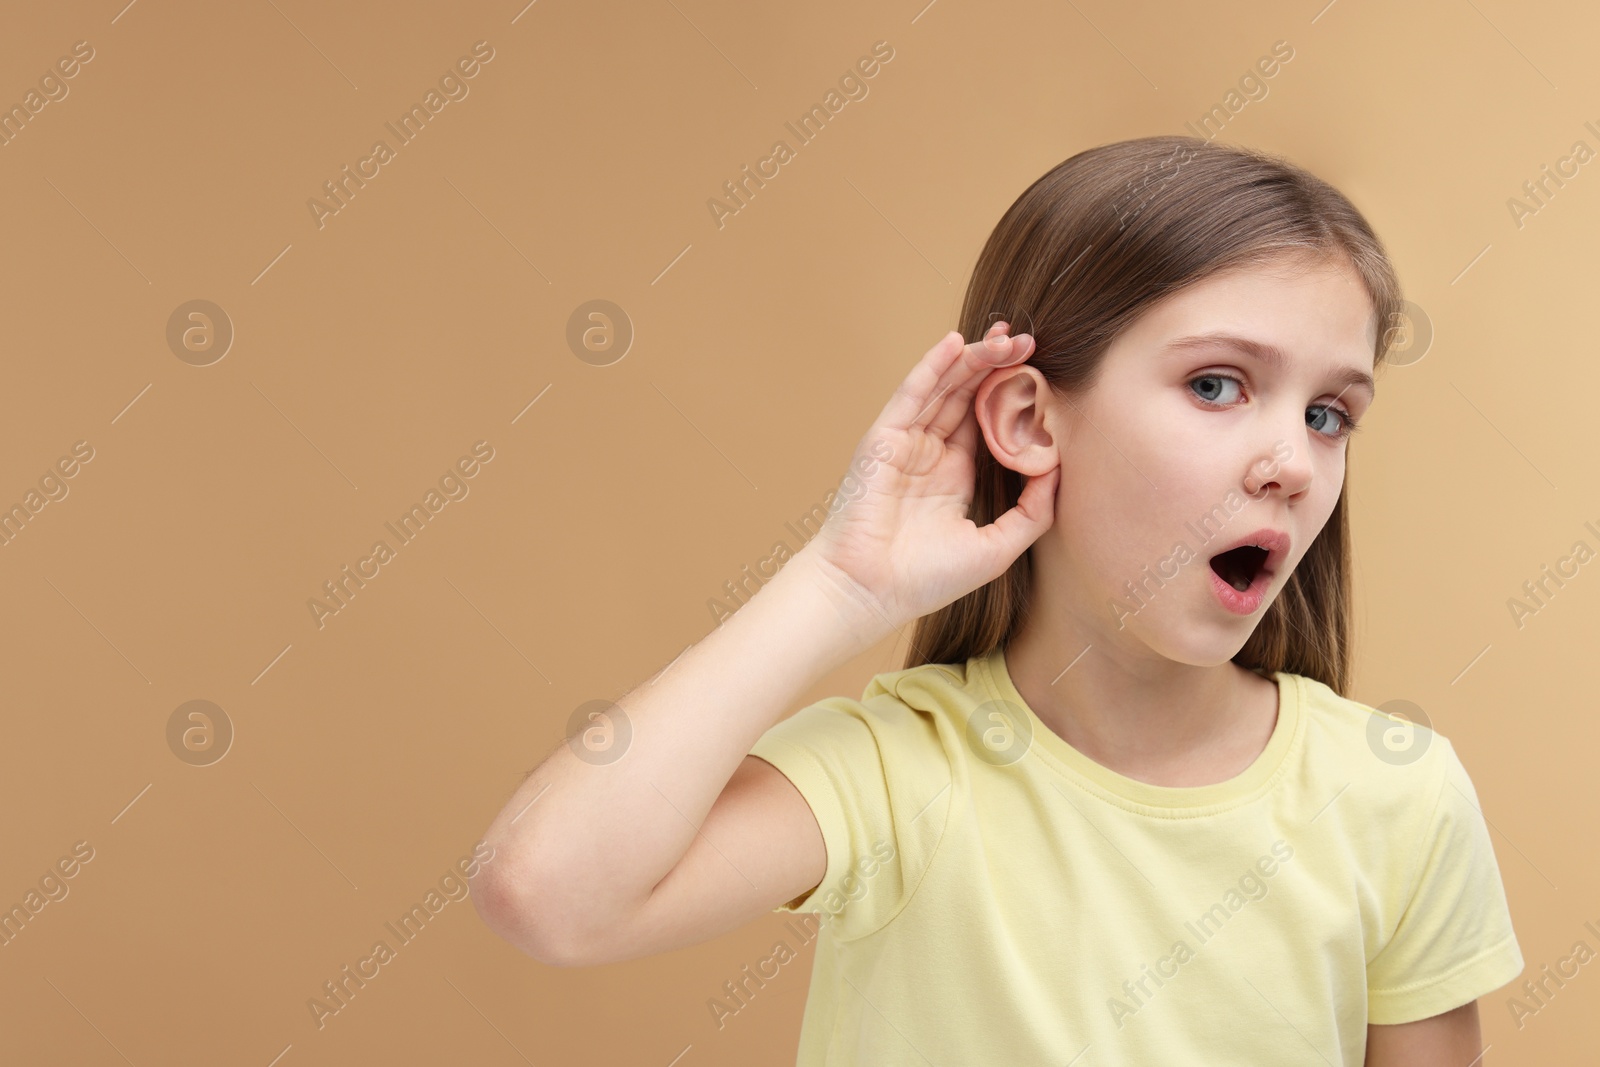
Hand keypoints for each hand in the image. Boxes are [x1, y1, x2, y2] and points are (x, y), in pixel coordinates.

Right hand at [797, 323, 1060, 641]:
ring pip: (943, 389)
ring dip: (972, 359)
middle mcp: (929, 455)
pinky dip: (932, 367)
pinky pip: (911, 395)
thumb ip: (1033, 512)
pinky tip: (955, 343)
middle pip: (967, 397)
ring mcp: (905, 444)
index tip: (1040, 372)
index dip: (1010, 396)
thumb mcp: (997, 548)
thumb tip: (1059, 469)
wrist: (869, 592)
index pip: (986, 423)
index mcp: (953, 477)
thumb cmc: (925, 580)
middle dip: (996, 366)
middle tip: (1027, 339)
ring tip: (1004, 334)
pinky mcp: (883, 439)